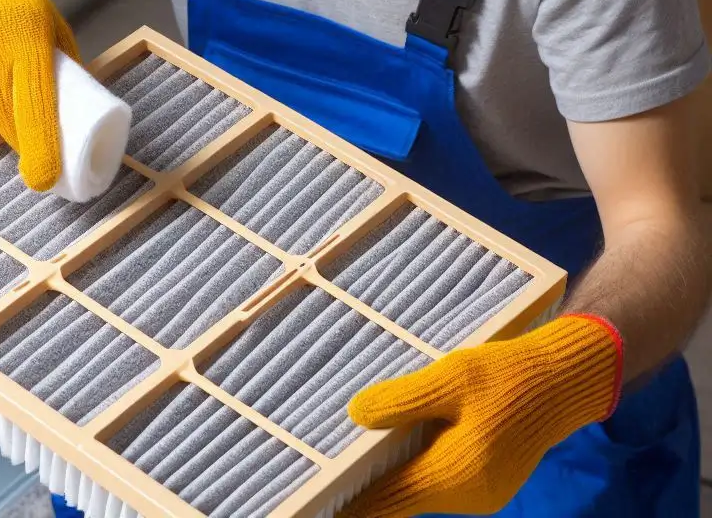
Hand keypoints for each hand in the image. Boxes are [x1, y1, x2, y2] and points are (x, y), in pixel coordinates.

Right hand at [0, 0, 80, 190]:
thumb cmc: (11, 5)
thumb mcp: (47, 19)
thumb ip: (62, 61)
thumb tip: (80, 111)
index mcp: (23, 42)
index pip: (33, 103)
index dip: (39, 144)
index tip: (43, 179)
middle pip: (9, 122)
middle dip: (28, 142)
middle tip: (43, 147)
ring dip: (2, 124)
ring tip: (4, 90)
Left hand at [341, 313, 622, 516]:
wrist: (562, 381)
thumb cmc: (508, 375)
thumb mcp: (452, 377)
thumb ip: (405, 399)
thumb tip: (355, 415)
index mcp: (456, 473)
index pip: (389, 500)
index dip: (352, 505)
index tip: (318, 504)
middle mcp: (467, 494)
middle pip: (401, 496)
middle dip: (362, 487)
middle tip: (320, 473)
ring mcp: (479, 490)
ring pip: (418, 486)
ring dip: (386, 474)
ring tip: (343, 456)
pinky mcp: (486, 477)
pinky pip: (437, 476)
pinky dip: (410, 464)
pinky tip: (387, 444)